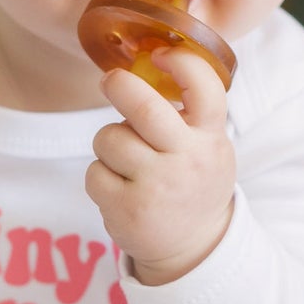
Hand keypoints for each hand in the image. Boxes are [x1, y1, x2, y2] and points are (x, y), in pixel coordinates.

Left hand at [85, 48, 235, 285]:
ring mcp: (156, 186)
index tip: (160, 56)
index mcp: (209, 138)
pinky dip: (99, 176)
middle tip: (110, 82)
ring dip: (108, 142)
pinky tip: (119, 189)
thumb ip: (189, 114)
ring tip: (127, 161)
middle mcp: (185, 160)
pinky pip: (94, 172)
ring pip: (108, 137)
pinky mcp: (126, 209)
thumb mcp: (208, 146)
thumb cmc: (193, 182)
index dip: (181, 63)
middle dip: (118, 85)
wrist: (194, 248)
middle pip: (142, 107)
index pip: (204, 88)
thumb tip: (146, 65)